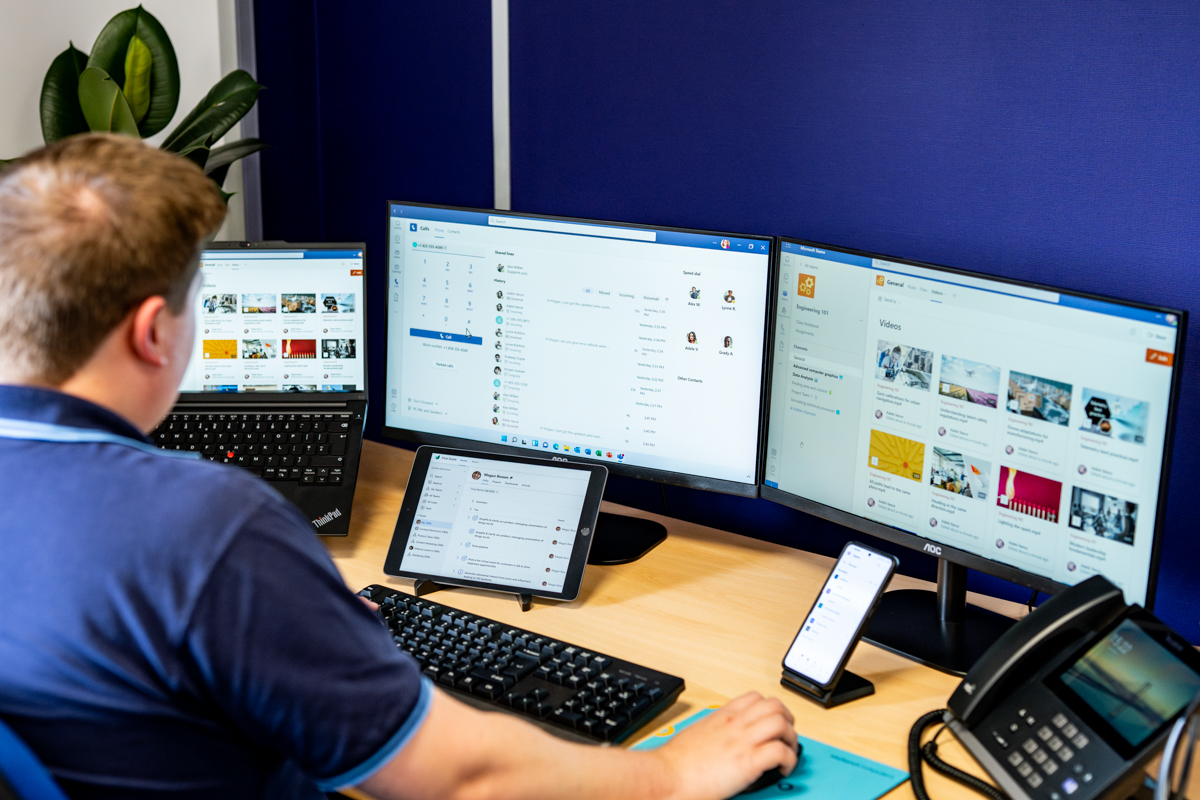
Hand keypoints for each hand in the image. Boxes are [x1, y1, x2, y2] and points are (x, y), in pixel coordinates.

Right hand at [654, 693, 796, 799]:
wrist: (667, 775)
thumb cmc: (675, 762)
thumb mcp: (697, 734)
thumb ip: (713, 731)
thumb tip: (720, 739)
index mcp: (722, 716)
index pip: (755, 698)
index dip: (770, 708)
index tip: (772, 722)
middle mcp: (735, 724)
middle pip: (775, 706)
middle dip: (787, 720)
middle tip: (785, 735)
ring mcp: (743, 741)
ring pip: (782, 723)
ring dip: (791, 738)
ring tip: (787, 752)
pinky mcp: (748, 762)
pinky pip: (781, 752)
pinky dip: (789, 760)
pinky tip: (781, 769)